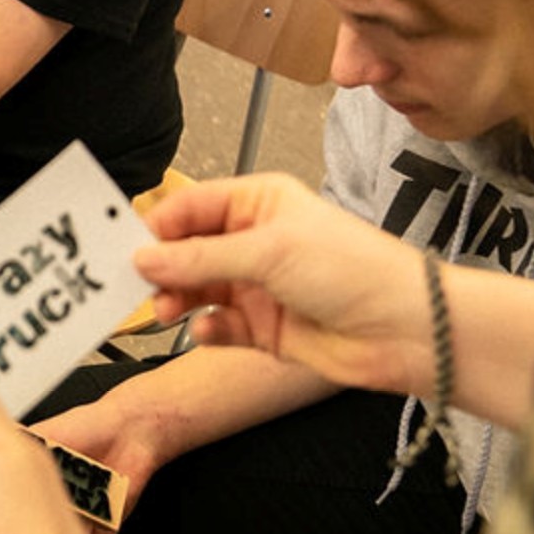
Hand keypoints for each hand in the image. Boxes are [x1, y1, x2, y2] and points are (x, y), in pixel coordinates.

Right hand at [135, 174, 436, 398]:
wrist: (405, 329)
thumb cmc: (353, 269)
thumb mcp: (269, 250)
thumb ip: (201, 256)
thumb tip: (144, 257)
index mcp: (259, 203)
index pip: (192, 206)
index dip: (159, 225)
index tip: (127, 247)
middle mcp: (255, 242)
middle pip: (188, 250)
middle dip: (162, 267)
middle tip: (136, 284)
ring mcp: (259, 286)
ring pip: (198, 290)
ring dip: (178, 299)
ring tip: (167, 311)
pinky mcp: (265, 329)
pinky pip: (219, 327)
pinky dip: (207, 329)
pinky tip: (208, 330)